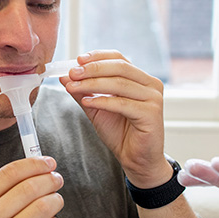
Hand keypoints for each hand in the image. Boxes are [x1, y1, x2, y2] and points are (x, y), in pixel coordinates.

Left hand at [60, 50, 169, 187]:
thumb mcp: (97, 108)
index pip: (119, 58)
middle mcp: (150, 85)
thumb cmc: (121, 134)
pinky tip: (87, 102)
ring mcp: (153, 99)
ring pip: (119, 84)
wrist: (136, 160)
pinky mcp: (151, 114)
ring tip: (73, 87)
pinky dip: (102, 101)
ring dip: (92, 84)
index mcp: (140, 79)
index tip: (77, 60)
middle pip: (120, 67)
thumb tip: (65, 76)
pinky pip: (123, 104)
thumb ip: (84, 91)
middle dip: (92, 69)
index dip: (97, 57)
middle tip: (72, 73)